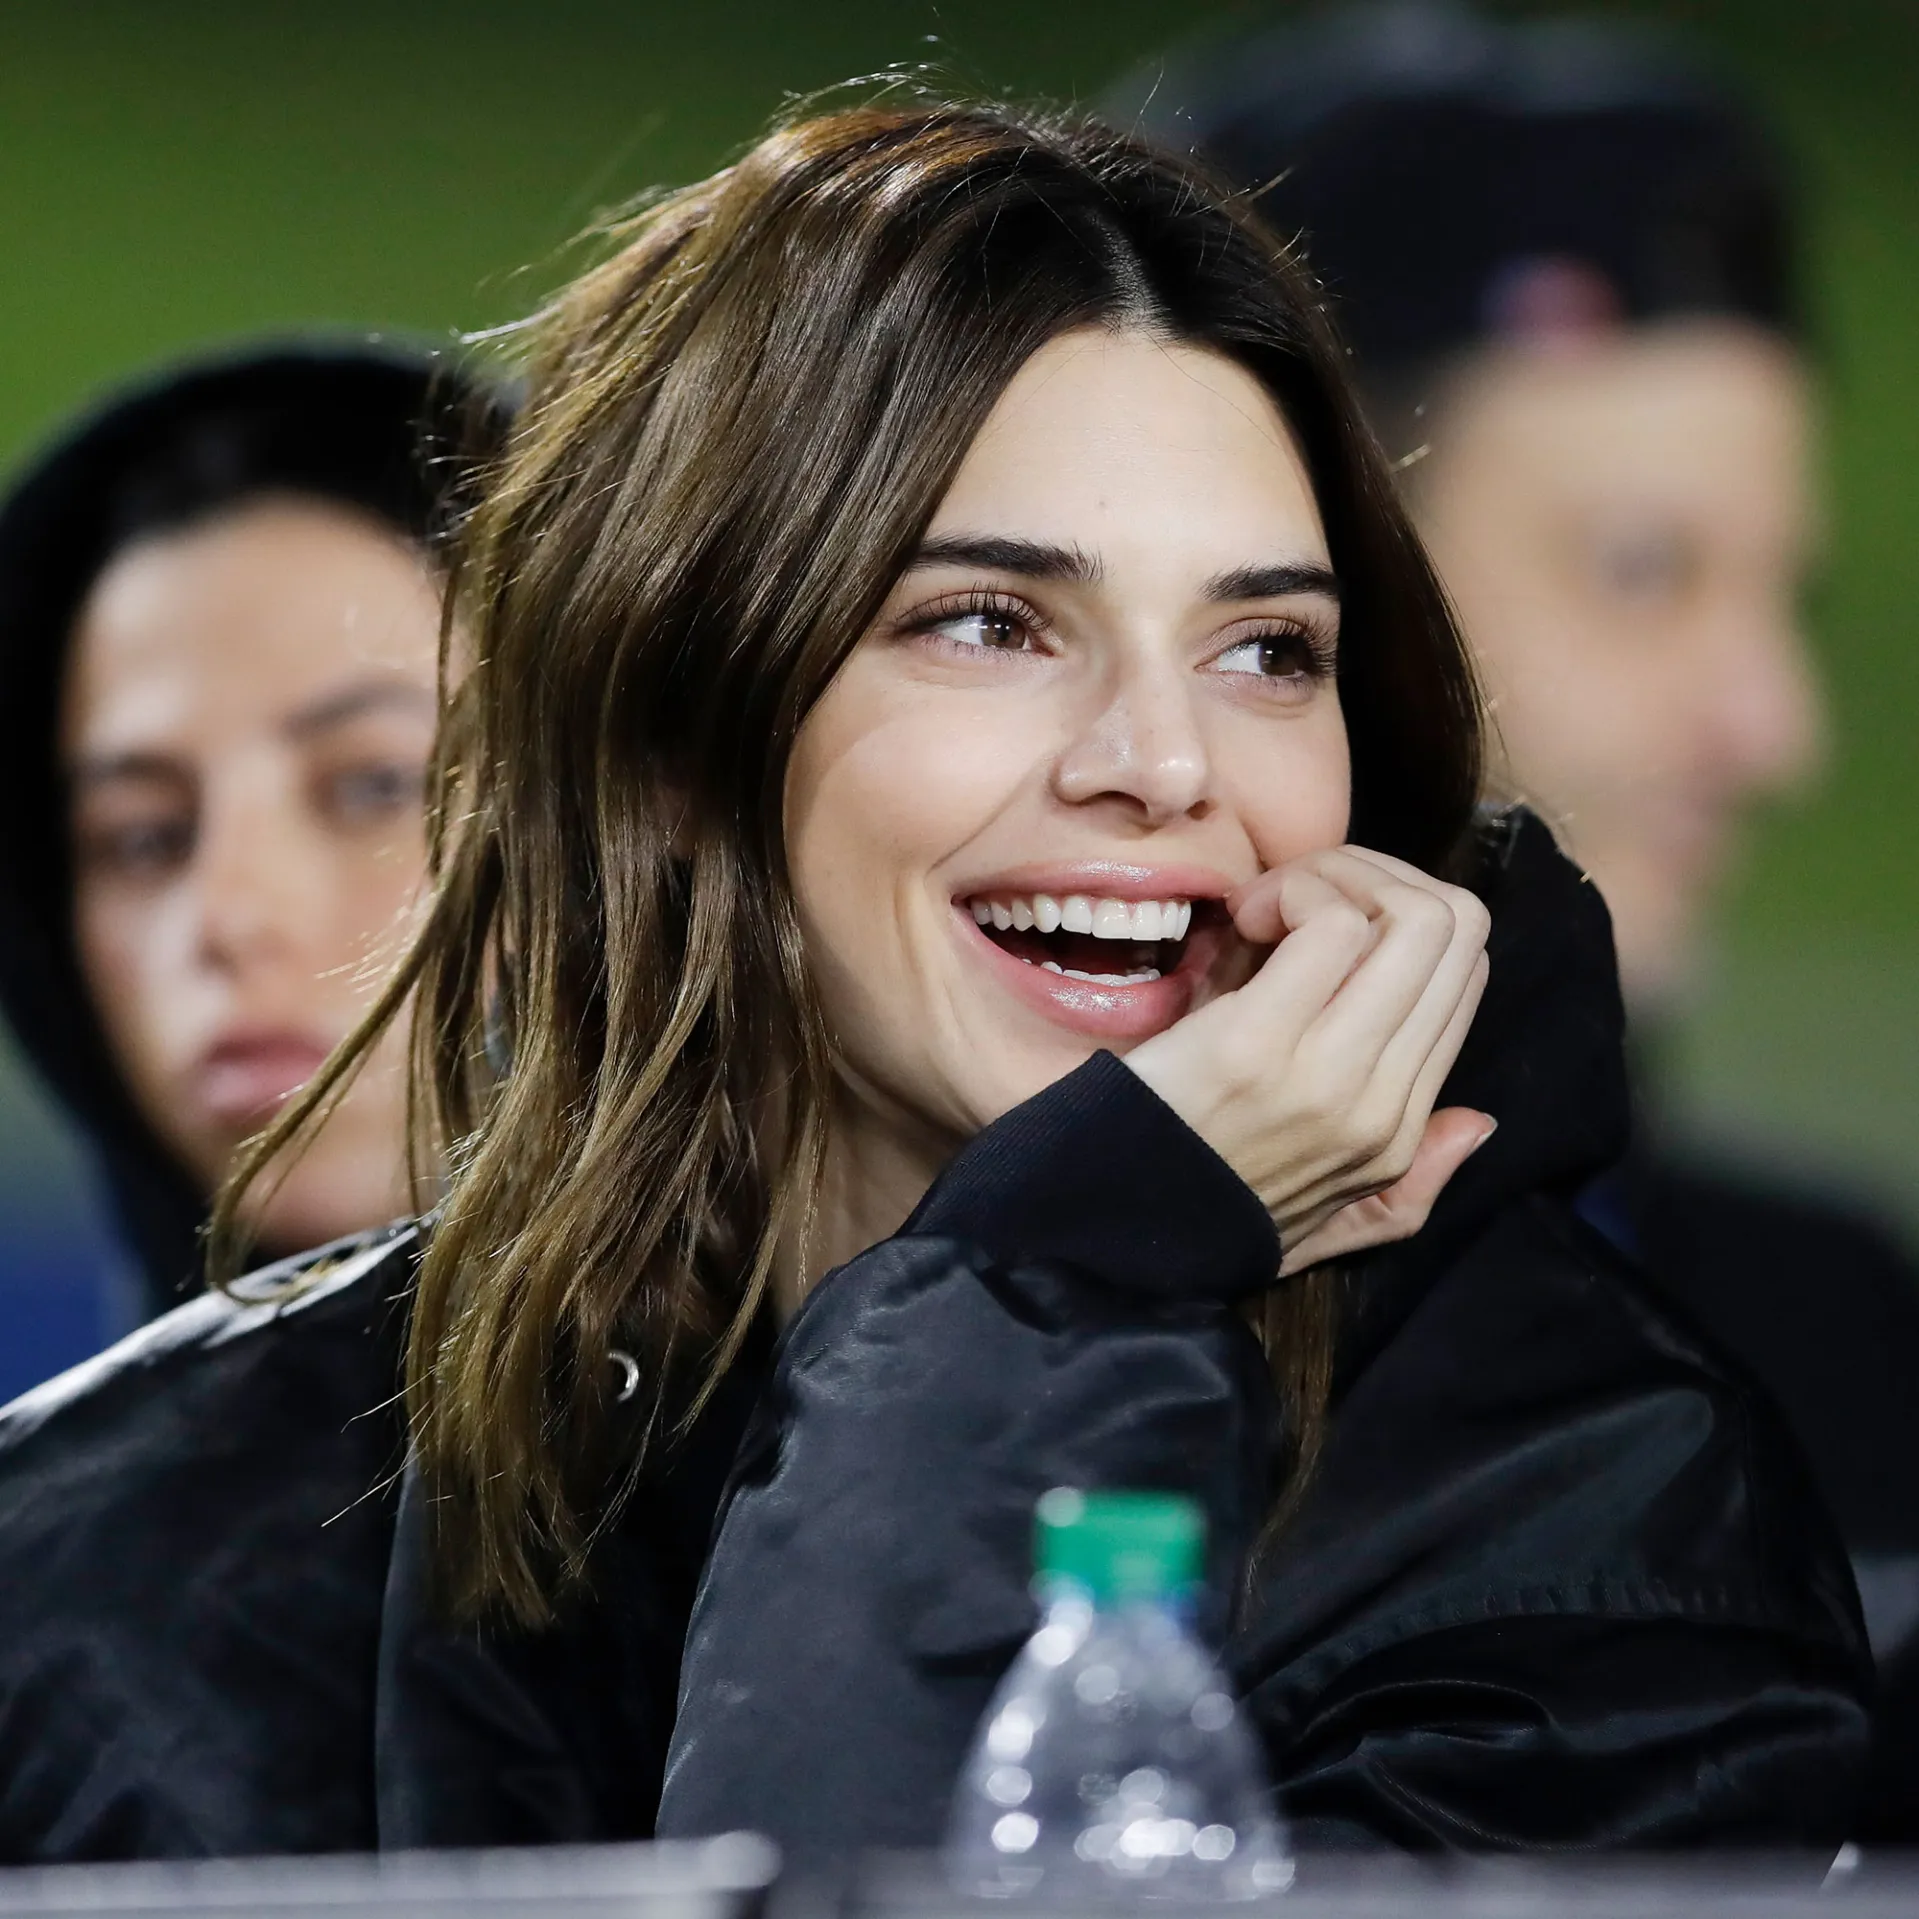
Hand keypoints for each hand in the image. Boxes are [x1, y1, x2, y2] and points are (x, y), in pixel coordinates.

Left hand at [1125, 846, 1492, 1275]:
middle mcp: (1380, 1108)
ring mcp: (1327, 1079)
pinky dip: (1292, 890)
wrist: (1092, 1239)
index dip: (1394, 917)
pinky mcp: (1256, 1047)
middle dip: (1376, 878)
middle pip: (1458, 929)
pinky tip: (1238, 918)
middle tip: (1288, 900)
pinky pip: (1331, 924)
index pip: (1464, 976)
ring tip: (1262, 910)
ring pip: (1415, 916)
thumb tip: (1478, 1120)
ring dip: (1335, 878)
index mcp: (1396, 1136)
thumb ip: (1406, 1189)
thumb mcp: (1312, 1226)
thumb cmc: (1185, 1208)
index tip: (1308, 931)